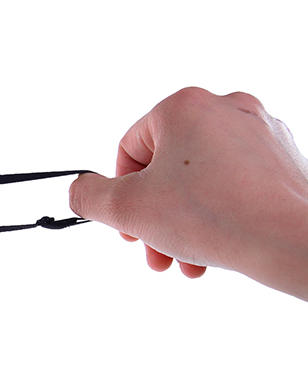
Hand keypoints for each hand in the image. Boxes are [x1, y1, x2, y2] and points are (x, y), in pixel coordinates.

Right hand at [69, 87, 307, 298]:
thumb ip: (89, 196)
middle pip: (168, 166)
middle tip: (155, 250)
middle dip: (156, 215)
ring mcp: (261, 132)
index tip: (129, 225)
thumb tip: (80, 191)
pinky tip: (217, 248)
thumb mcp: (129, 210)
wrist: (295, 243)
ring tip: (186, 260)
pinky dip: (221, 213)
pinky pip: (236, 183)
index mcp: (184, 106)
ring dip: (185, 221)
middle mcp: (225, 109)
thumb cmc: (219, 217)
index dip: (122, 193)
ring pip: (202, 178)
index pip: (130, 149)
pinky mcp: (285, 159)